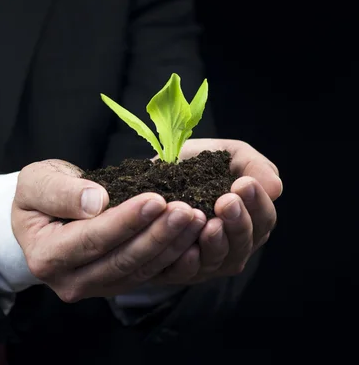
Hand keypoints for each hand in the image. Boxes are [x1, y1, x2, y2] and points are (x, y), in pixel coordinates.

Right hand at [11, 160, 207, 301]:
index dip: (126, 221)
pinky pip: (149, 275)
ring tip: (197, 218)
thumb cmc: (38, 196)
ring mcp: (96, 288)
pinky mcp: (117, 285)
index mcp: (46, 257)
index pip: (92, 239)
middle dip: (157, 235)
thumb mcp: (36, 182)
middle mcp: (70, 281)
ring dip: (172, 246)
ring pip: (141, 271)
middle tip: (187, 211)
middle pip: (122, 261)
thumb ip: (59, 192)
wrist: (42, 217)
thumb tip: (96, 201)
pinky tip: (195, 238)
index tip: (156, 199)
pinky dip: (174, 257)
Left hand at [161, 138, 282, 283]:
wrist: (150, 175)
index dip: (257, 203)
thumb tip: (276, 189)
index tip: (243, 183)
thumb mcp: (225, 154)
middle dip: (238, 222)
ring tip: (210, 224)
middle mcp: (234, 243)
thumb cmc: (194, 163)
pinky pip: (188, 273)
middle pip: (245, 242)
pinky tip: (188, 250)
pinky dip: (190, 263)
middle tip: (226, 201)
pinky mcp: (180, 270)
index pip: (263, 218)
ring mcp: (209, 260)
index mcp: (249, 217)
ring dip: (217, 242)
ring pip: (221, 259)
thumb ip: (253, 165)